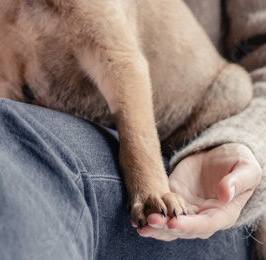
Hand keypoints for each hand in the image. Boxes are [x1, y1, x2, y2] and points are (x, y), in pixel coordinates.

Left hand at [136, 143, 261, 239]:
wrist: (222, 154)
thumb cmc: (238, 162)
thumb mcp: (246, 169)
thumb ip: (237, 181)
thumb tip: (226, 194)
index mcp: (223, 214)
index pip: (205, 225)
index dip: (189, 226)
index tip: (173, 223)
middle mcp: (204, 216)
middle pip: (184, 229)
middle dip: (166, 227)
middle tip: (149, 221)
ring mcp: (189, 209)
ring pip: (171, 224)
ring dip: (156, 225)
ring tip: (140, 223)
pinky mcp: (176, 197)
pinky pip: (163, 209)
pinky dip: (151, 212)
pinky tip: (137, 214)